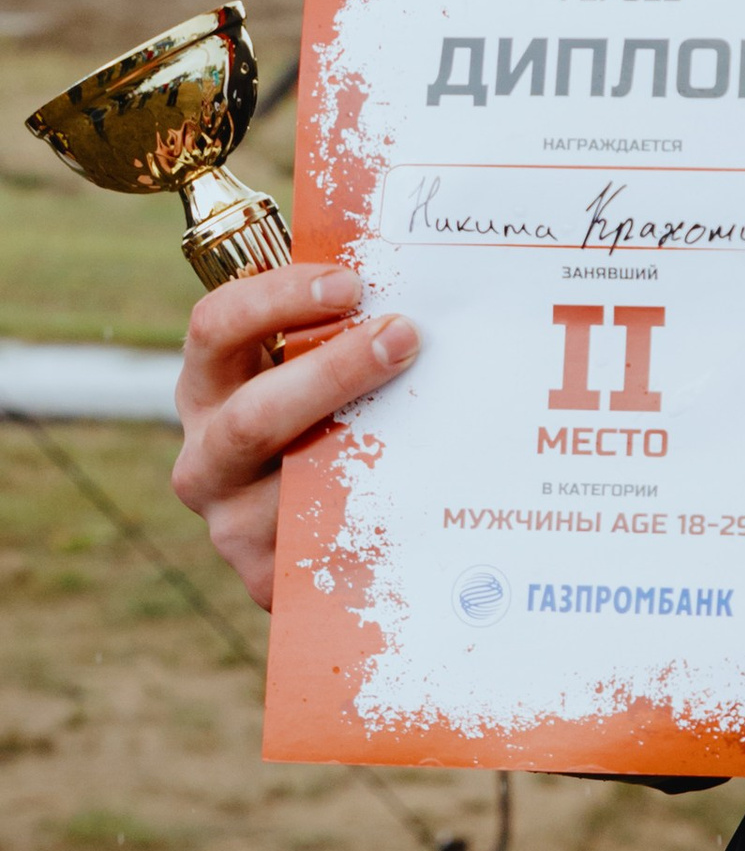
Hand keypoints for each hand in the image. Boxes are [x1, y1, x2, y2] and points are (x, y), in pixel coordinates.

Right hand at [170, 265, 418, 611]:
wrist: (321, 535)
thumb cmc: (330, 421)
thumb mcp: (314, 369)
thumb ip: (339, 327)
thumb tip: (418, 272)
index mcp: (207, 388)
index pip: (214, 329)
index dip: (276, 299)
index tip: (350, 283)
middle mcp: (204, 456)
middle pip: (254, 416)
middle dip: (334, 372)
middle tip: (404, 337)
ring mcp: (231, 522)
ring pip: (295, 486)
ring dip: (366, 448)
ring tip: (433, 417)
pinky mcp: (267, 578)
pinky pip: (326, 542)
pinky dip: (379, 512)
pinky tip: (431, 488)